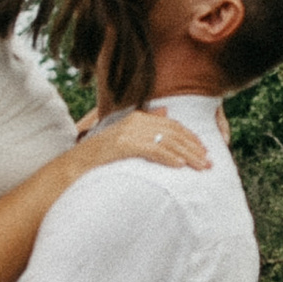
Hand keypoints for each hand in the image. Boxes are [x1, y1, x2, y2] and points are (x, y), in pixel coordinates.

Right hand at [66, 109, 212, 178]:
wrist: (72, 168)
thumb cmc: (99, 160)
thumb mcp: (124, 140)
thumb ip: (145, 126)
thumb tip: (166, 112)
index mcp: (137, 118)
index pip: (172, 125)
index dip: (190, 138)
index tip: (204, 151)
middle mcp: (134, 121)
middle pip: (173, 132)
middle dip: (194, 148)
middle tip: (209, 163)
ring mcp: (128, 132)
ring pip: (167, 141)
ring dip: (187, 155)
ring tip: (201, 167)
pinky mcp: (123, 144)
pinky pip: (153, 149)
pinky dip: (168, 158)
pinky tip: (180, 167)